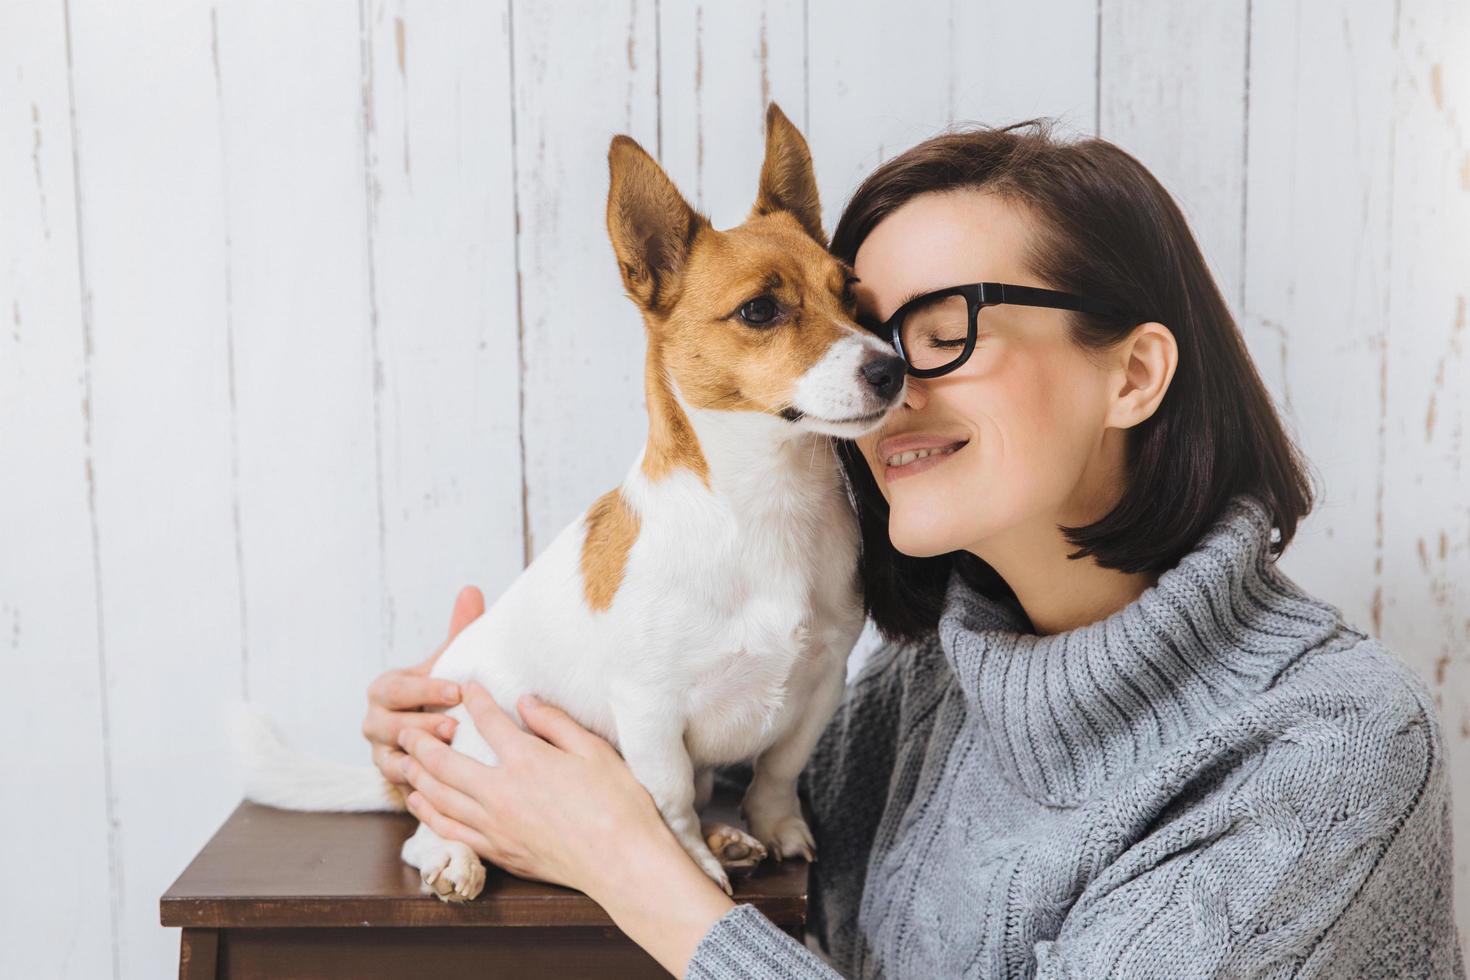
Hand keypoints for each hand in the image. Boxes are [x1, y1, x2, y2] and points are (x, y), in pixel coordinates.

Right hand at [362, 585, 484, 786]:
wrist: (436, 731)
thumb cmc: (443, 690)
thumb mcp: (449, 661)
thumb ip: (459, 630)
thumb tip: (472, 590)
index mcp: (385, 689)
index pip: (396, 688)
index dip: (425, 690)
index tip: (457, 691)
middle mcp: (374, 722)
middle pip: (387, 726)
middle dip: (421, 726)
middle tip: (455, 728)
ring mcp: (381, 754)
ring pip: (391, 760)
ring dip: (420, 759)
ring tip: (451, 756)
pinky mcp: (393, 782)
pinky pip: (402, 788)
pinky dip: (420, 788)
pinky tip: (445, 788)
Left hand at [397, 682, 675, 897]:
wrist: (622, 863)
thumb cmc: (617, 804)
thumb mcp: (594, 751)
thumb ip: (555, 723)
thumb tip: (526, 701)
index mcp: (528, 761)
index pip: (489, 721)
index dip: (475, 699)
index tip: (467, 685)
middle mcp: (501, 793)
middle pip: (445, 763)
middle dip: (423, 741)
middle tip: (407, 728)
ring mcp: (496, 827)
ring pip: (439, 799)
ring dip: (417, 777)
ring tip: (404, 761)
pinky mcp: (499, 852)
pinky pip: (451, 831)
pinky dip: (429, 815)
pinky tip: (421, 805)